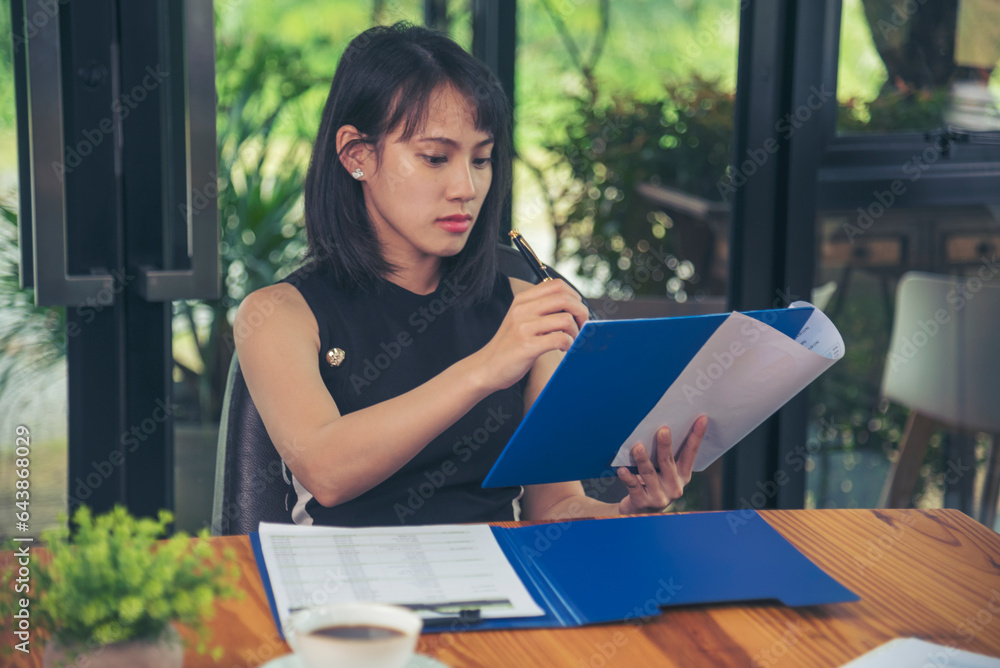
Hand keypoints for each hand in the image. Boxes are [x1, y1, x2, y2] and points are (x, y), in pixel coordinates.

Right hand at [471, 279, 588, 391]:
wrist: (486, 367)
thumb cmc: (510, 345)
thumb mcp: (520, 318)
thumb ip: (541, 309)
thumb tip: (574, 306)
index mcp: (522, 300)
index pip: (556, 284)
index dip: (574, 296)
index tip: (576, 311)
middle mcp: (522, 310)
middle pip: (565, 299)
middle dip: (581, 312)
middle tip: (582, 327)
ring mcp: (523, 328)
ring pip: (566, 319)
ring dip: (576, 332)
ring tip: (571, 341)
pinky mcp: (527, 346)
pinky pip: (560, 339)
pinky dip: (569, 344)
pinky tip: (563, 349)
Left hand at [617, 415, 707, 513]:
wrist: (640, 512)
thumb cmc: (653, 484)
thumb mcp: (665, 473)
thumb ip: (666, 456)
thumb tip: (662, 427)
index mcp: (682, 475)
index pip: (690, 454)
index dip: (696, 437)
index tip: (701, 419)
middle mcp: (674, 486)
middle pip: (668, 462)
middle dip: (665, 445)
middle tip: (663, 430)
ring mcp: (659, 496)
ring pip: (649, 473)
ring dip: (643, 460)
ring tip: (638, 448)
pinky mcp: (642, 502)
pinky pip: (634, 487)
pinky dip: (628, 478)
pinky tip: (622, 470)